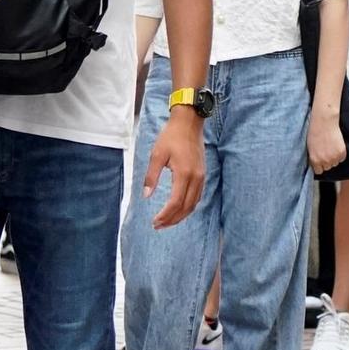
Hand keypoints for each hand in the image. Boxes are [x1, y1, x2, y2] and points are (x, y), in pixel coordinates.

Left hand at [141, 111, 205, 229]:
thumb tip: (146, 196)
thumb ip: (151, 177)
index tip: (155, 222)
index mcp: (184, 174)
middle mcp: (196, 178)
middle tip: (158, 226)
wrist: (188, 123)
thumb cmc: (171, 136)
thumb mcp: (156, 154)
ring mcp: (201, 177)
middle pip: (186, 207)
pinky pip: (197, 197)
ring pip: (193, 204)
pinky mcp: (202, 175)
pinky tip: (179, 210)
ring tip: (167, 221)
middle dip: (172, 219)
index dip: (165, 215)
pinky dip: (188, 207)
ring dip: (181, 215)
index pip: (175, 202)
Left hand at [308, 113, 346, 174]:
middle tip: (325, 151)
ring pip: (335, 163)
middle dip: (326, 161)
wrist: (324, 122)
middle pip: (327, 167)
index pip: (319, 171)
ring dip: (333, 158)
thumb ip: (314, 158)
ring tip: (330, 147)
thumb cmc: (314, 132)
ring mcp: (334, 158)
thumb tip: (317, 165)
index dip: (319, 165)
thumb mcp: (310, 147)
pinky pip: (342, 158)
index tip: (319, 161)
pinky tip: (335, 145)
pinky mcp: (342, 153)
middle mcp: (324, 161)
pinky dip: (340, 154)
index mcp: (315, 160)